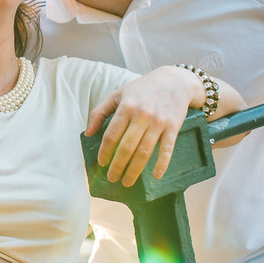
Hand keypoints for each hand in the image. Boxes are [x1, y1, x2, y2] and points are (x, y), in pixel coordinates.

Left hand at [85, 67, 198, 186]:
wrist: (175, 81)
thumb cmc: (142, 89)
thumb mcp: (117, 94)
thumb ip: (99, 112)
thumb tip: (88, 133)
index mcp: (126, 107)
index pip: (111, 135)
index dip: (105, 151)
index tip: (101, 163)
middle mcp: (142, 116)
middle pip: (127, 147)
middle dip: (118, 166)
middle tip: (112, 178)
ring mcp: (159, 122)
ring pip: (144, 151)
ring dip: (135, 170)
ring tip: (127, 182)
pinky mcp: (173, 127)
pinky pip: (167, 149)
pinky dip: (162, 164)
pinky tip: (155, 176)